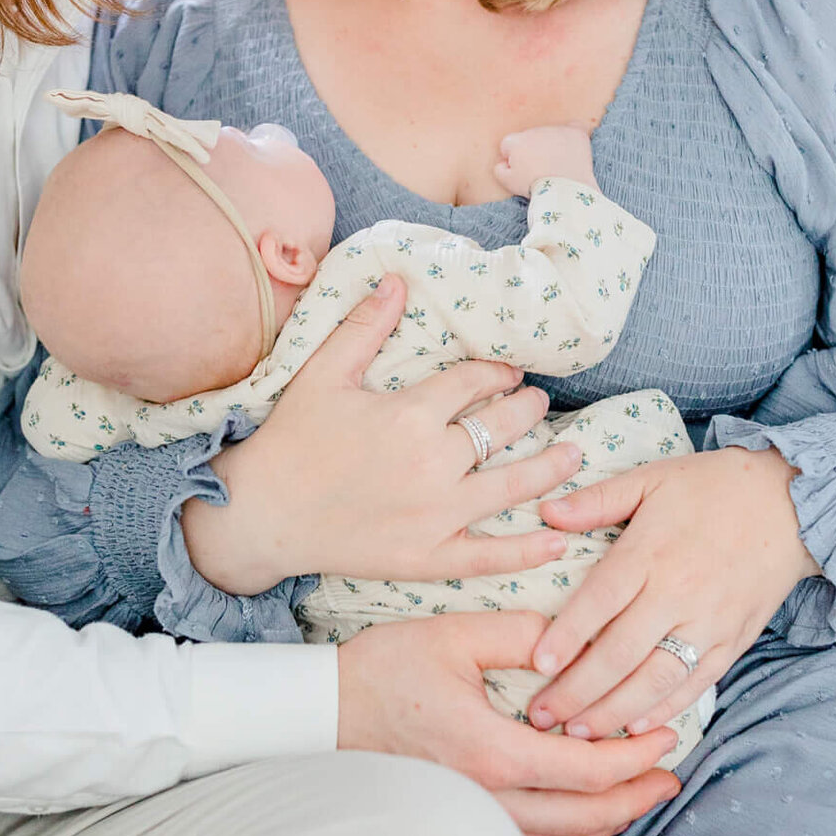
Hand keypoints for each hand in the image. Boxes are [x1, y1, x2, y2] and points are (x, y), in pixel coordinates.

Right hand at [181, 276, 584, 595]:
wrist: (261, 515)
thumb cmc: (291, 440)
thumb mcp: (324, 374)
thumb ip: (365, 326)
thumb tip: (397, 279)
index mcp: (410, 413)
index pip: (474, 383)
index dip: (498, 372)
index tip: (509, 371)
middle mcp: (433, 462)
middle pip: (503, 428)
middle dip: (528, 410)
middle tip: (538, 404)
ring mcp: (436, 514)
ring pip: (512, 484)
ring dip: (550, 466)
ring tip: (573, 454)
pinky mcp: (429, 556)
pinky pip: (490, 555)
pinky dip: (528, 551)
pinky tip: (559, 541)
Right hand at [336, 611, 680, 835]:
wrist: (321, 715)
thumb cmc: (383, 672)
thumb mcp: (454, 635)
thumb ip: (523, 635)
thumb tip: (576, 640)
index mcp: (493, 751)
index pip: (588, 769)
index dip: (635, 757)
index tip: (665, 738)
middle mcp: (486, 798)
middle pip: (585, 818)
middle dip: (634, 799)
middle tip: (667, 777)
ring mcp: (470, 821)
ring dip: (606, 825)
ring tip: (635, 799)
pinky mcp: (456, 826)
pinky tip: (581, 835)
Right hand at [493, 124, 595, 198]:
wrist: (565, 190)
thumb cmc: (535, 188)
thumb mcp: (508, 182)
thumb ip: (499, 169)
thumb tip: (503, 161)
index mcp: (516, 141)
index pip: (509, 145)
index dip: (513, 159)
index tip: (521, 170)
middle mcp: (535, 130)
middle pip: (530, 138)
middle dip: (533, 150)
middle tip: (540, 170)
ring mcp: (556, 130)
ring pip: (550, 134)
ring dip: (551, 145)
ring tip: (557, 165)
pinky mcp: (575, 133)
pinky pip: (573, 127)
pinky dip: (572, 135)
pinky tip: (571, 147)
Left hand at [524, 445, 818, 736]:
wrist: (792, 502)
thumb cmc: (713, 487)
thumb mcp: (652, 477)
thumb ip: (598, 499)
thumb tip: (546, 512)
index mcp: (652, 551)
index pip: (601, 601)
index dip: (566, 636)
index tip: (537, 664)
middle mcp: (680, 593)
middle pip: (622, 652)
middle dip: (579, 690)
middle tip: (542, 717)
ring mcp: (711, 622)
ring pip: (657, 679)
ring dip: (615, 711)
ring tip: (578, 734)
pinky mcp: (734, 641)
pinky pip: (697, 683)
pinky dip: (666, 708)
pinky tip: (635, 727)